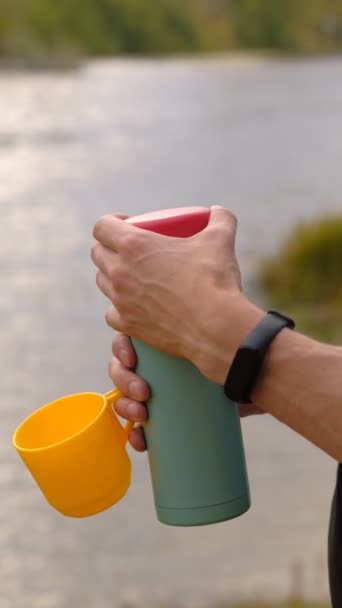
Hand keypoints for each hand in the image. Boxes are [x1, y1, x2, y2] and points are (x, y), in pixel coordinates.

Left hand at [92, 205, 262, 383]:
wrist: (215, 327)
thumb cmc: (214, 280)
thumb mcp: (220, 240)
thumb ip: (221, 219)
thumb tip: (219, 212)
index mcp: (133, 244)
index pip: (102, 227)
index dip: (110, 222)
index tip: (125, 224)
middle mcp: (119, 271)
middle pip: (97, 254)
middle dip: (108, 248)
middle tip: (129, 249)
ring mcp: (120, 300)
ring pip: (102, 282)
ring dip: (112, 275)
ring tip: (131, 275)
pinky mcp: (128, 325)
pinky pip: (111, 313)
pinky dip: (119, 307)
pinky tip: (132, 305)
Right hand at [110, 333, 263, 452]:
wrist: (254, 379)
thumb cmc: (236, 353)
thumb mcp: (216, 337)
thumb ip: (209, 330)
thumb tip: (210, 319)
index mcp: (159, 340)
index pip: (128, 339)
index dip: (121, 349)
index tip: (131, 359)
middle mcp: (155, 364)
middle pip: (122, 369)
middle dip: (124, 381)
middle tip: (144, 393)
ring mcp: (158, 390)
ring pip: (125, 396)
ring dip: (125, 407)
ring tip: (142, 416)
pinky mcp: (165, 415)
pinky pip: (139, 426)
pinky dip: (135, 434)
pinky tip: (140, 439)